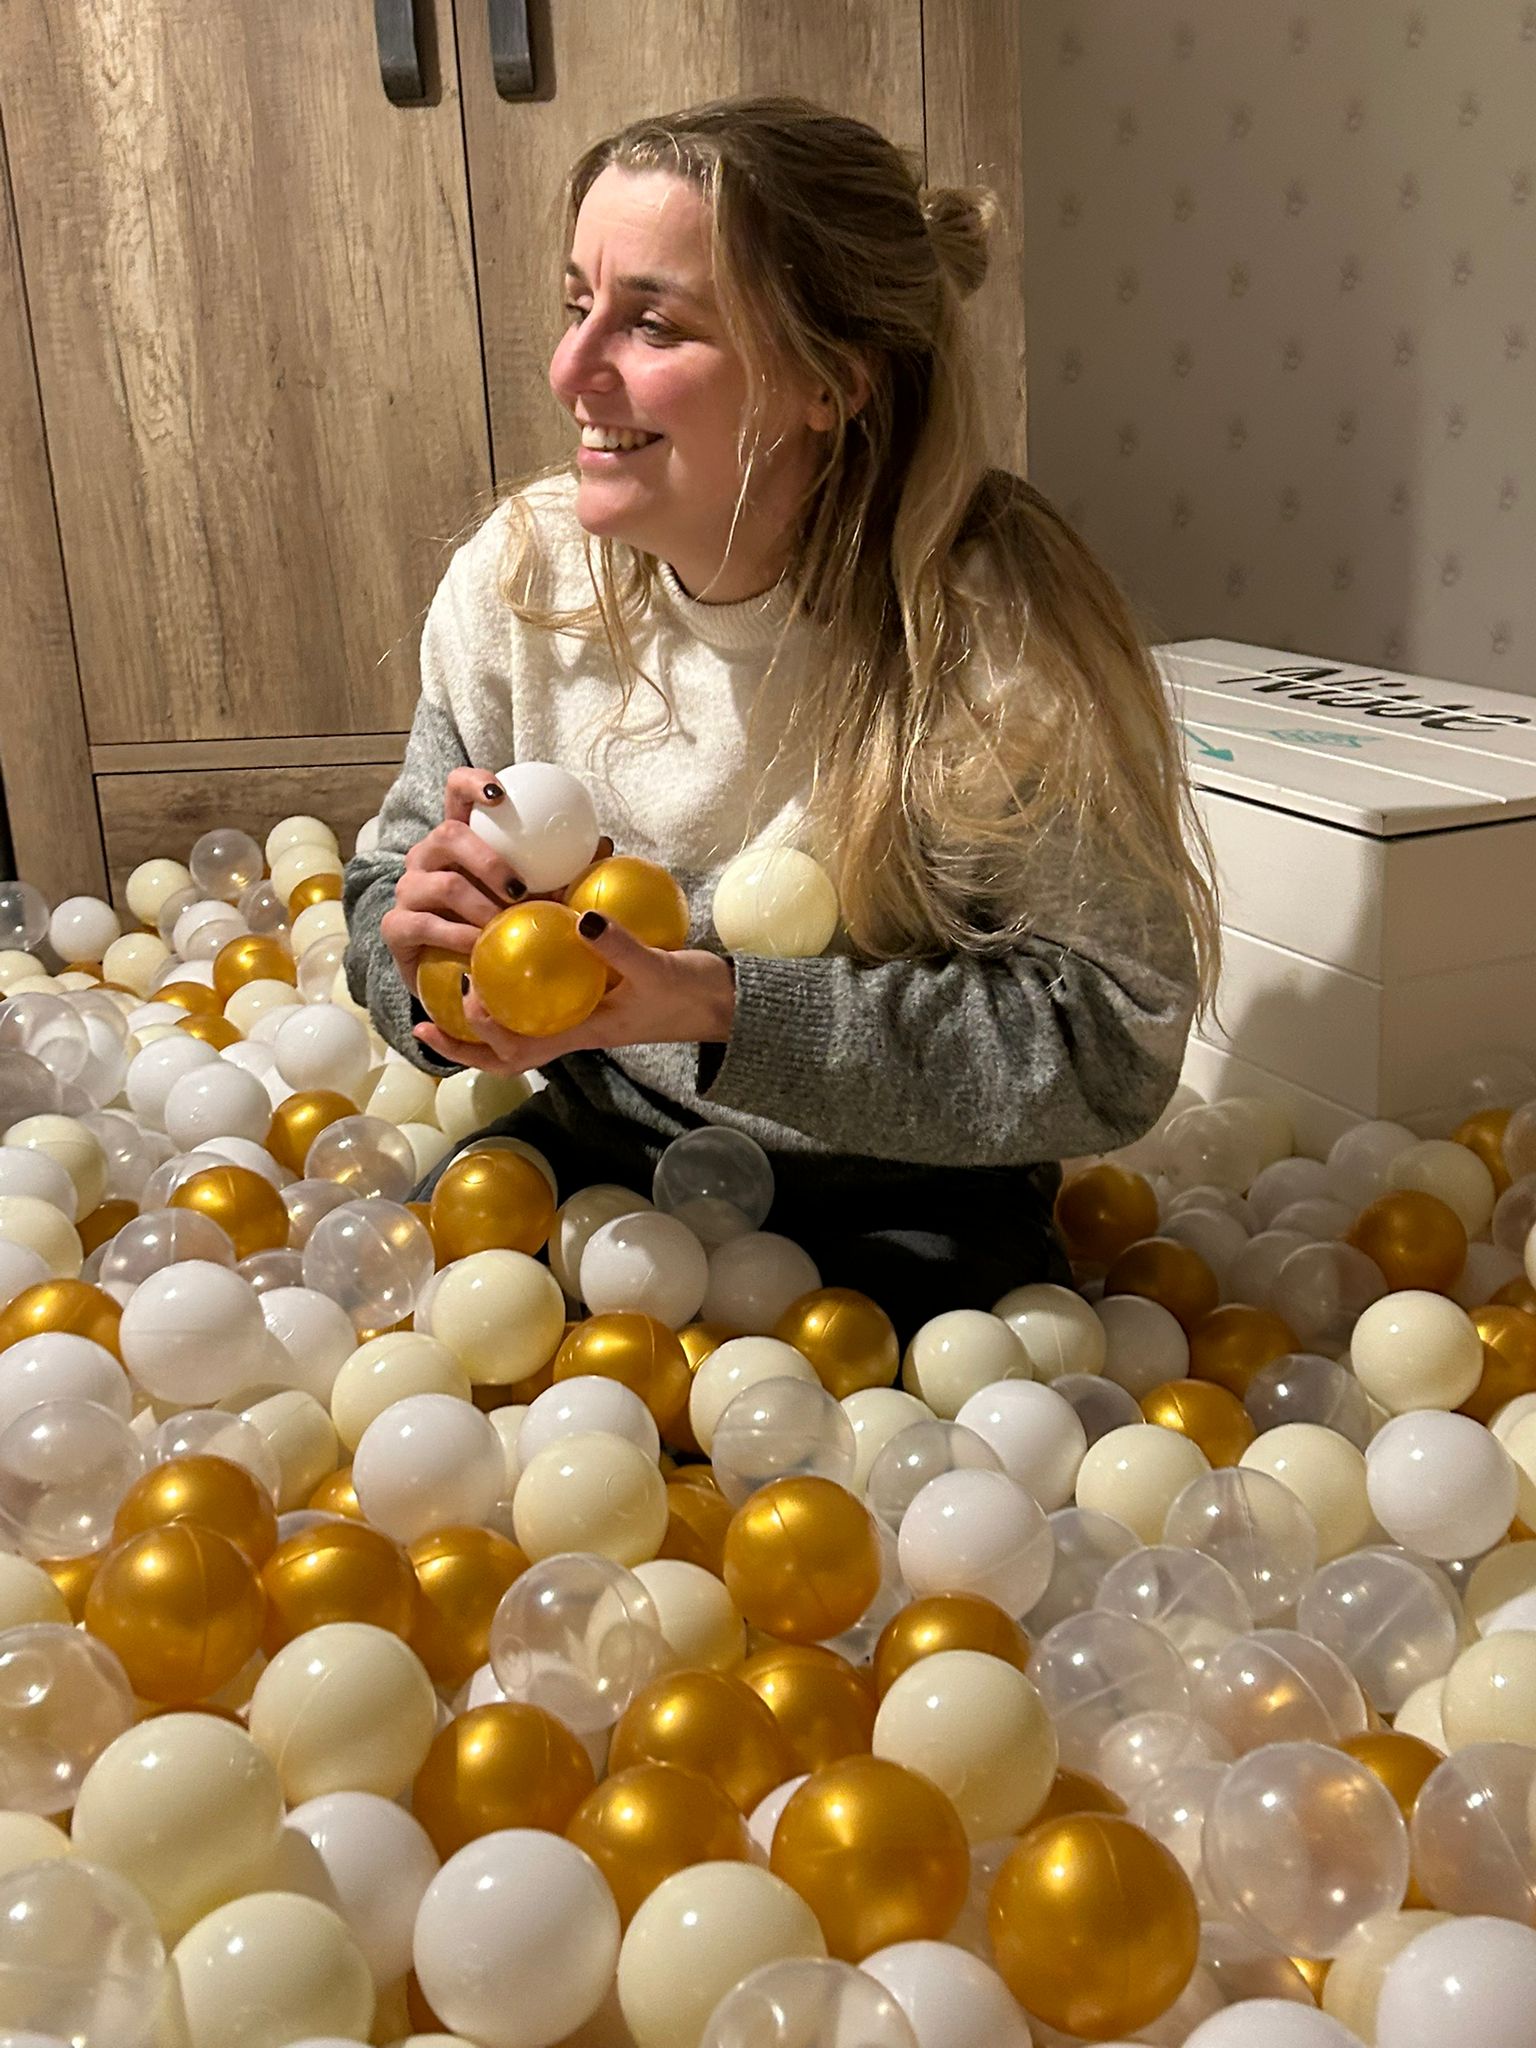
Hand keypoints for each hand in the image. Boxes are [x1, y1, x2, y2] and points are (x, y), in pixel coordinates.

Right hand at [382, 766, 611, 994]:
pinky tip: (481, 949)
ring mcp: (408, 889)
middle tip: (519, 888)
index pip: (456, 792)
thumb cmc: (500, 927)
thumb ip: (562, 870)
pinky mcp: (396, 926)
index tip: (500, 793)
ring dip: (480, 906)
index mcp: (458, 839)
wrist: (459, 978)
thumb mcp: (534, 897)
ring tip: (506, 925)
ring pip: (441, 883)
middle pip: (447, 834)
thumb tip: (603, 843)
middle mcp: (427, 857)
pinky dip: (459, 937)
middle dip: (486, 859)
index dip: (473, 782)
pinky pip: (425, 924)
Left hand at [412, 915, 736, 1074]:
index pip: (516, 1052)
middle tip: (426, 1014)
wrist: (722, 1001)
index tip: (463, 998)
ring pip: (518, 1021)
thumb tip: (578, 917)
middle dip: (463, 1041)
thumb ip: (619, 946)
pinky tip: (509, 942)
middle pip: (504, 1050)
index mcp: (580, 1034)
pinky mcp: (590, 990)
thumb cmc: (690, 994)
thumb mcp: (656, 968)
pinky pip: (544, 989)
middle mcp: (571, 1027)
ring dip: (484, 1009)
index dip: (479, 1037)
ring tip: (452, 981)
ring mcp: (578, 1011)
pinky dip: (521, 974)